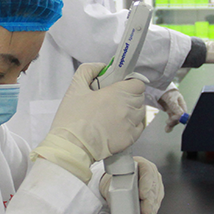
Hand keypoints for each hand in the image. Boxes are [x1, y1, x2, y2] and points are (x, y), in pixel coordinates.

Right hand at [31, 62, 146, 181]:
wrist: (72, 147)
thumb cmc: (72, 117)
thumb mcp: (75, 87)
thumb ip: (88, 70)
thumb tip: (101, 66)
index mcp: (118, 93)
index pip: (138, 84)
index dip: (130, 83)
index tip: (120, 86)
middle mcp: (129, 108)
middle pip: (140, 97)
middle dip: (130, 96)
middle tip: (115, 100)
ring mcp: (131, 125)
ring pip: (141, 112)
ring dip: (133, 110)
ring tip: (117, 113)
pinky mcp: (130, 139)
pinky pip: (139, 127)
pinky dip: (133, 125)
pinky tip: (119, 125)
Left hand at [99, 157, 164, 213]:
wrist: (119, 181)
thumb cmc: (117, 179)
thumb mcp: (115, 178)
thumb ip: (116, 185)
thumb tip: (115, 200)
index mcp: (141, 164)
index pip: (147, 172)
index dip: (146, 184)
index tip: (142, 195)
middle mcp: (151, 173)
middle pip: (153, 188)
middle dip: (149, 203)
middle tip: (144, 213)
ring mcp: (156, 184)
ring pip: (156, 198)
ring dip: (151, 211)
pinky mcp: (157, 195)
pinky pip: (156, 205)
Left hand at [157, 87, 187, 132]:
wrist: (158, 88)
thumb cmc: (167, 91)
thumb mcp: (171, 98)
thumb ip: (175, 106)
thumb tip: (181, 115)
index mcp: (181, 104)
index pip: (184, 113)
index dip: (181, 117)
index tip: (175, 118)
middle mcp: (178, 108)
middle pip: (179, 118)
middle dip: (174, 121)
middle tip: (168, 121)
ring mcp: (173, 110)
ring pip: (174, 120)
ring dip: (171, 125)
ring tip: (167, 129)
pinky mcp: (169, 112)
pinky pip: (170, 120)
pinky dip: (169, 125)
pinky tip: (167, 130)